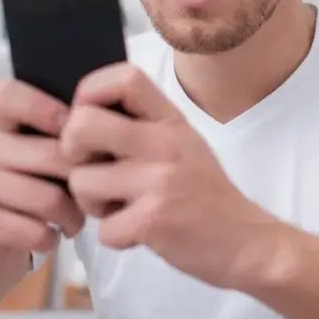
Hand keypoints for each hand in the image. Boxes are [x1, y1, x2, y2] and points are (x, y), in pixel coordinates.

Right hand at [0, 80, 85, 281]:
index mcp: (0, 124)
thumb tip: (113, 127)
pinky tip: (50, 237)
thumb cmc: (27, 196)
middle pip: (53, 153)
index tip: (72, 133)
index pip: (8, 94)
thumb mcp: (44, 161)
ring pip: (49, 197)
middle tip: (92, 198)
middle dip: (86, 181)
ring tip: (73, 222)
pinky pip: (33, 229)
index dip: (46, 108)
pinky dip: (50, 238)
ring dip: (72, 217)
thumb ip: (66, 139)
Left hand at [60, 63, 291, 289]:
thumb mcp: (183, 145)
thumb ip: (142, 127)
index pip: (124, 76)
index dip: (90, 92)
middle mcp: (165, 143)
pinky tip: (139, 233)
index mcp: (171, 120)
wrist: (247, 242)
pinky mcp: (153, 220)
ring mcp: (159, 180)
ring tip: (120, 208)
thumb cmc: (206, 195)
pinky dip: (115, 238)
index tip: (89, 118)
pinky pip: (102, 229)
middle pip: (82, 124)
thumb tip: (82, 119)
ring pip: (81, 181)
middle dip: (71, 151)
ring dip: (91, 203)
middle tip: (90, 168)